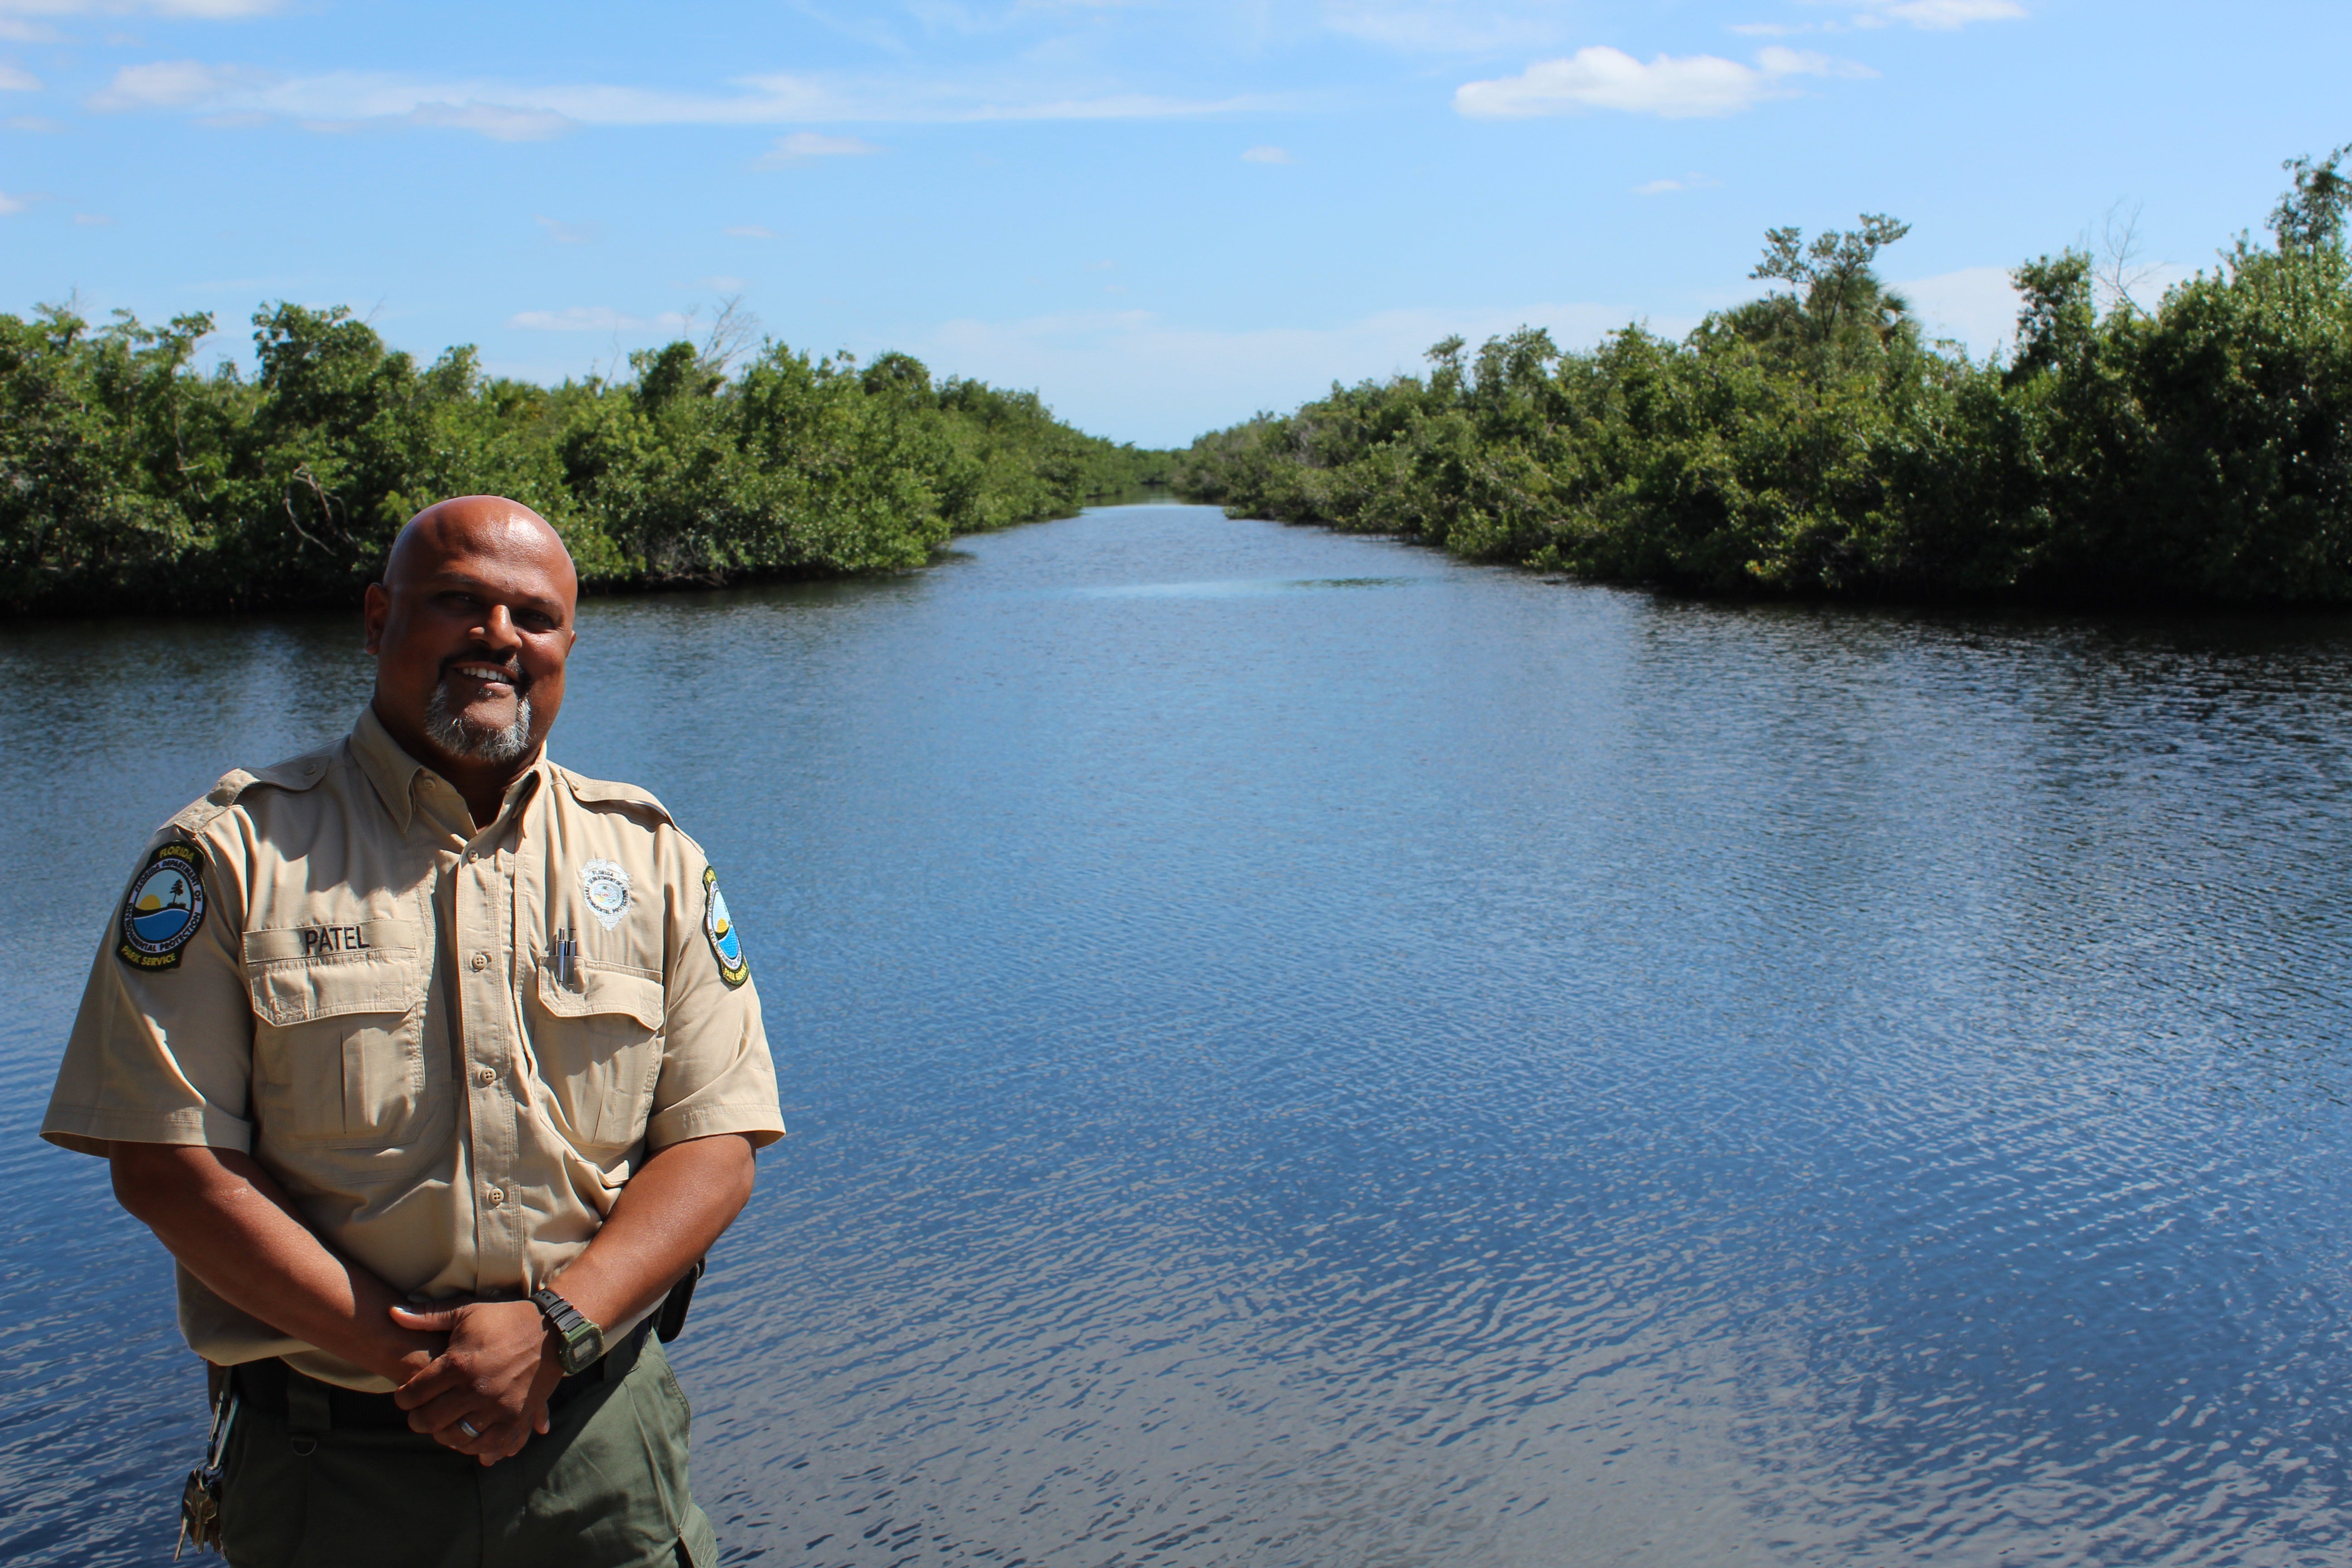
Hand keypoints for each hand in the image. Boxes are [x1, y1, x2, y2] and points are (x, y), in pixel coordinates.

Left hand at [387, 1299, 562, 1464]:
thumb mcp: (466, 1311)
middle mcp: (476, 1389)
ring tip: (443, 1423)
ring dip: (444, 1433)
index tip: (405, 1396)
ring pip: (455, 1437)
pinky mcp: (515, 1418)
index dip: (403, 1398)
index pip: (413, 1394)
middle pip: (429, 1420)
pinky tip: (467, 1434)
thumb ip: (427, 1316)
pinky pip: (486, 1445)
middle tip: (419, 1414)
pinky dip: (473, 1444)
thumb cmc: (504, 1319)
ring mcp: (497, 1407)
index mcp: (459, 1363)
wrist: (552, 1331)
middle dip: (418, 1419)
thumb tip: (391, 1312)